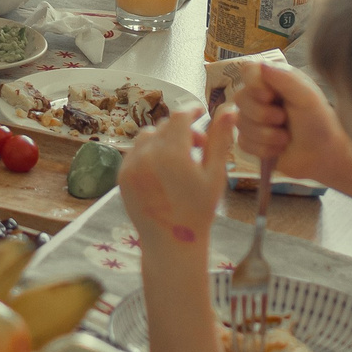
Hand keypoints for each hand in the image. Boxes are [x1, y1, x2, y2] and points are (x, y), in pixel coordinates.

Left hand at [117, 107, 234, 259]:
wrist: (172, 242)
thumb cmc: (199, 210)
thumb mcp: (214, 174)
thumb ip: (219, 139)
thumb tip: (230, 109)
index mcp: (172, 154)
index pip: (179, 117)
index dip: (192, 110)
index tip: (201, 112)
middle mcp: (147, 156)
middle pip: (164, 126)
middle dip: (183, 130)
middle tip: (200, 147)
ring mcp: (131, 166)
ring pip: (147, 136)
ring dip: (164, 140)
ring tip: (181, 159)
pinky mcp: (122, 176)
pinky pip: (135, 152)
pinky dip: (149, 153)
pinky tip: (164, 170)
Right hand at [233, 64, 351, 200]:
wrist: (323, 158)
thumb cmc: (319, 124)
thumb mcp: (307, 97)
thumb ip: (285, 78)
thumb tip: (261, 64)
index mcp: (275, 81)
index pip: (248, 71)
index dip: (253, 84)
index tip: (269, 96)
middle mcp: (261, 98)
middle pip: (240, 99)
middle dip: (262, 114)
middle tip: (284, 120)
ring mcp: (254, 120)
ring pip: (240, 123)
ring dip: (265, 134)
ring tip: (285, 138)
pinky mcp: (251, 142)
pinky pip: (242, 142)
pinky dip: (262, 148)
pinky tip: (278, 149)